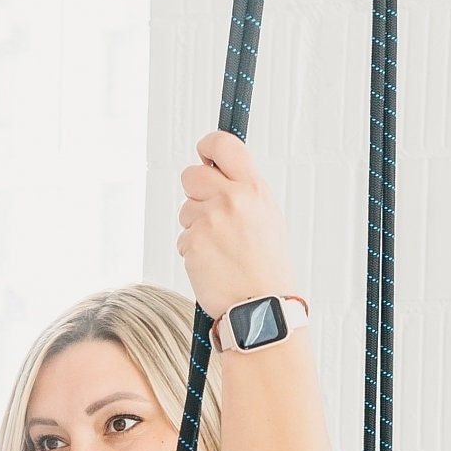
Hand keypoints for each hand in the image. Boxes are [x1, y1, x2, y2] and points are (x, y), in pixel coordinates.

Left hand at [175, 131, 298, 320]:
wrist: (262, 306)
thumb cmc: (267, 267)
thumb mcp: (267, 217)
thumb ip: (243, 191)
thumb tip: (218, 172)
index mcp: (253, 188)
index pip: (223, 144)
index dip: (208, 145)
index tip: (204, 153)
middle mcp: (231, 199)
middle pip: (191, 175)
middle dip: (196, 193)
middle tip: (212, 215)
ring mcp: (209, 221)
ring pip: (185, 210)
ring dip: (196, 226)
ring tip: (221, 249)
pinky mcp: (193, 243)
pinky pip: (183, 239)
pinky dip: (194, 251)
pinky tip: (214, 264)